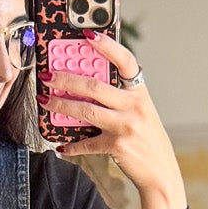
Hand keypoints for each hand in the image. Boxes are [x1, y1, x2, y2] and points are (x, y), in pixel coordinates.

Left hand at [44, 32, 187, 208]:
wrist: (161, 173)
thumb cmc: (147, 140)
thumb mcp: (140, 113)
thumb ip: (119, 99)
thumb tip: (84, 87)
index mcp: (140, 93)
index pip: (125, 61)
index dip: (107, 46)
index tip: (87, 35)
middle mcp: (134, 106)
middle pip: (94, 86)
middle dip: (66, 79)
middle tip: (48, 76)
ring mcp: (126, 126)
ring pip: (85, 111)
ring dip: (61, 105)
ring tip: (46, 101)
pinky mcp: (117, 146)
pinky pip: (86, 143)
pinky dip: (71, 145)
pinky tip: (60, 145)